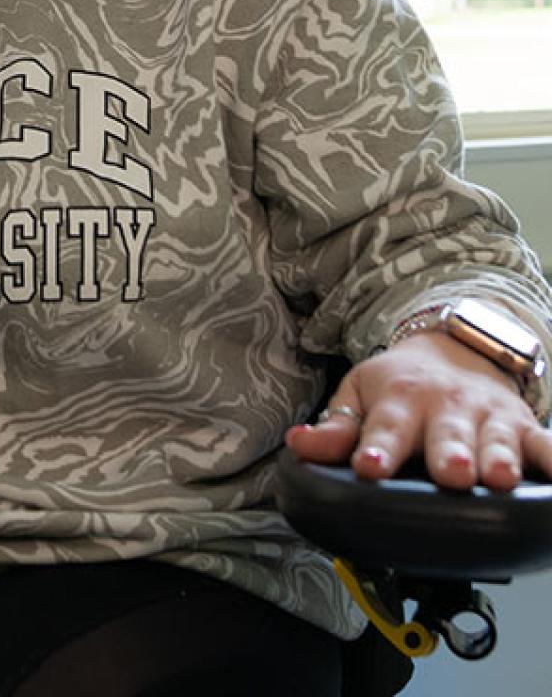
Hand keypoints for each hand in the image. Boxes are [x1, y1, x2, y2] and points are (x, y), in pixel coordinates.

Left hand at [285, 329, 551, 490]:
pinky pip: (546, 445)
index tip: (367, 466)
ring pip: (496, 441)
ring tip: (498, 477)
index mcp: (400, 400)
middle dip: (448, 454)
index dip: (375, 448)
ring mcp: (489, 418)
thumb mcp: (360, 395)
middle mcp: (446, 407)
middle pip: (447, 435)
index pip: (384, 428)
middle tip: (449, 473)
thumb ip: (334, 428)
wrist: (455, 349)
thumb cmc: (401, 384)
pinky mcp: (525, 427)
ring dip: (498, 457)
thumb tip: (297, 445)